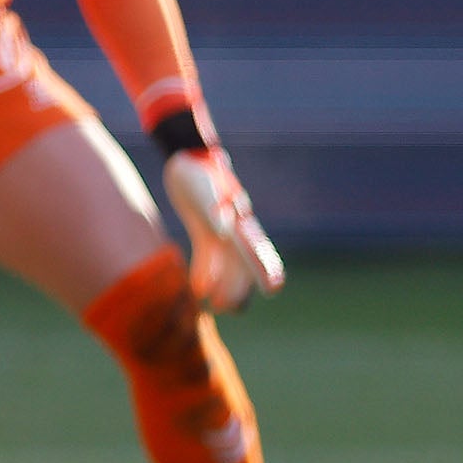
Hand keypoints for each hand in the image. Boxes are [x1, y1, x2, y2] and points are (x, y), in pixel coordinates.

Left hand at [163, 147, 283, 311]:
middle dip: (241, 287)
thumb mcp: (203, 186)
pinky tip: (197, 289)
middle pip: (245, 264)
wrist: (188, 153)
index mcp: (240, 219)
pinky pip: (209, 258)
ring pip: (228, 266)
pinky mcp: (205, 233)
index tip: (273, 288)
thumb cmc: (197, 170)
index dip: (266, 268)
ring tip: (213, 306)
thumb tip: (223, 231)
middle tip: (231, 308)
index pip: (257, 248)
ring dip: (223, 285)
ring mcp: (222, 232)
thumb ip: (213, 208)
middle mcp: (236, 229)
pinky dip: (205, 272)